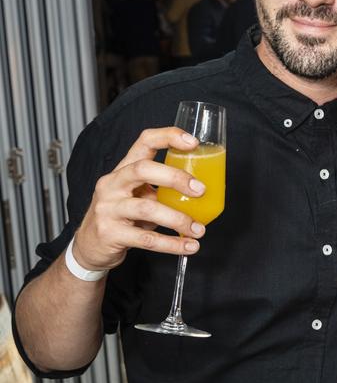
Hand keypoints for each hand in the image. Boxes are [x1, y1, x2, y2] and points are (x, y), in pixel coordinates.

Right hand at [73, 127, 206, 271]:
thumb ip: (160, 189)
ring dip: (178, 219)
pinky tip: (188, 246)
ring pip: (147, 208)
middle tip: (201, 190)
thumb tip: (200, 192)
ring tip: (199, 230)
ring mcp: (108, 208)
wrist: (89, 246)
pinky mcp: (110, 234)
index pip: (144, 142)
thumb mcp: (136, 195)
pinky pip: (147, 239)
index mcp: (123, 169)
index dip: (168, 137)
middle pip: (143, 169)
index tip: (193, 142)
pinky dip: (171, 244)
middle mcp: (112, 184)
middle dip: (176, 178)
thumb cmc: (119, 216)